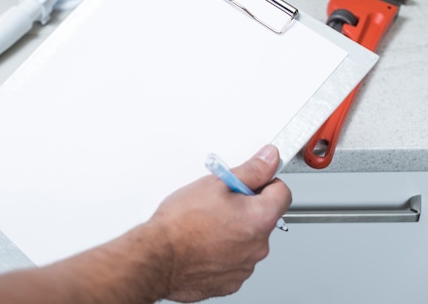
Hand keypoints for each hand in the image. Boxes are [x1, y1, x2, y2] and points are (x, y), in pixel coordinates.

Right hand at [149, 145, 290, 301]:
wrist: (158, 257)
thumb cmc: (181, 224)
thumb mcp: (215, 183)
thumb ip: (250, 170)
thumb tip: (269, 159)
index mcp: (260, 218)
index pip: (282, 192)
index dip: (265, 182)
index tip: (249, 182)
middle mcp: (259, 246)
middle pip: (263, 217)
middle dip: (244, 207)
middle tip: (217, 202)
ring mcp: (245, 266)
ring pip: (247, 239)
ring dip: (233, 230)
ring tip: (205, 224)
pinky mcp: (230, 281)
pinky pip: (234, 259)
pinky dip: (222, 251)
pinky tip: (203, 242)